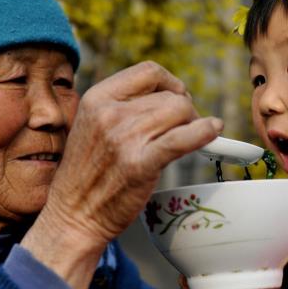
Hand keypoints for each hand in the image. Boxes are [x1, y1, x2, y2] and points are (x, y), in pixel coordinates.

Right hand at [22, 62, 221, 288]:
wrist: (73, 216)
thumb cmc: (87, 174)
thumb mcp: (93, 126)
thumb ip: (123, 108)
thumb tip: (169, 98)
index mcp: (96, 98)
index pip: (149, 72)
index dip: (170, 83)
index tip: (176, 98)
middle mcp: (109, 113)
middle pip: (169, 95)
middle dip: (185, 110)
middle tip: (186, 128)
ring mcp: (124, 138)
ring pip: (180, 112)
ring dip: (194, 123)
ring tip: (191, 138)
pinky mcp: (140, 164)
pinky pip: (183, 138)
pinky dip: (204, 132)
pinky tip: (214, 130)